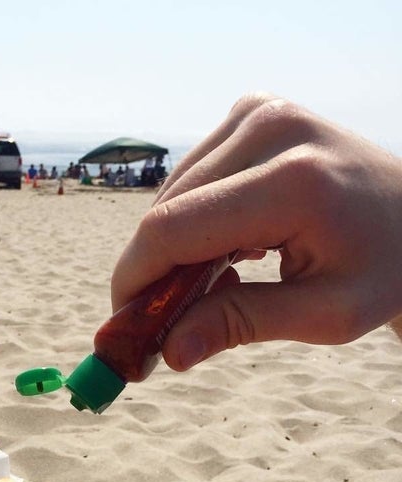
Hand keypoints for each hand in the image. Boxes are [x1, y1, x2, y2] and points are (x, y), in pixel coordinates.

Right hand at [111, 93, 401, 369]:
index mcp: (295, 181)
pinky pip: (189, 177)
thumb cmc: (381, 268)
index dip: (134, 279)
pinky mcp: (250, 110)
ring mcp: (258, 110)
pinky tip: (223, 245)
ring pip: (169, 194)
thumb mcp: (327, 315)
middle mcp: (269, 128)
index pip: (173, 229)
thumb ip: (243, 324)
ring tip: (209, 283)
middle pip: (164, 212)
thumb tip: (168, 352)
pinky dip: (189, 220)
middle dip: (150, 272)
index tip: (124, 324)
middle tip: (161, 321)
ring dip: (170, 248)